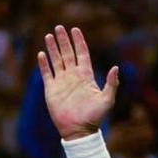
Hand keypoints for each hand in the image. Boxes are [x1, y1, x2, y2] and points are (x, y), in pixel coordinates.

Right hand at [38, 25, 118, 140]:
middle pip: (67, 53)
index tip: (75, 29)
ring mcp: (62, 82)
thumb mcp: (107, 99)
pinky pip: (46, 73)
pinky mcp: (51, 89)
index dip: (79, 42)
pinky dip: (43, 63)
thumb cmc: (95, 117)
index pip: (82, 54)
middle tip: (59, 27)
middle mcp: (73, 76)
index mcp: (86, 76)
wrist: (79, 130)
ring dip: (53, 48)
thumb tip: (116, 67)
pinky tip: (41, 54)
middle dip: (64, 40)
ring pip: (56, 60)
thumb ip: (112, 83)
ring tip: (49, 35)